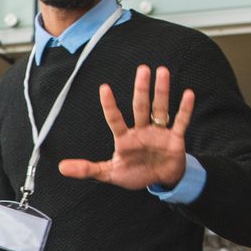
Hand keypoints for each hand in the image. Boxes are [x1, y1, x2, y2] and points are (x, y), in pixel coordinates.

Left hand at [57, 66, 194, 190]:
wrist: (161, 181)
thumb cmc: (135, 173)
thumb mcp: (110, 174)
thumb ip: (88, 169)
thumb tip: (62, 167)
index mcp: (125, 138)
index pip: (115, 119)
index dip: (110, 105)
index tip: (104, 88)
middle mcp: (141, 131)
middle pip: (140, 106)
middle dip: (141, 88)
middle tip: (142, 69)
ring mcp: (159, 133)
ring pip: (160, 108)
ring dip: (161, 92)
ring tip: (162, 71)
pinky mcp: (175, 139)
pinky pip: (180, 122)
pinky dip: (184, 109)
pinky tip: (188, 94)